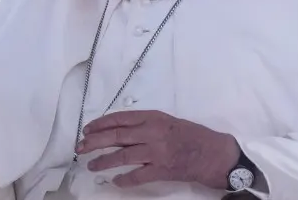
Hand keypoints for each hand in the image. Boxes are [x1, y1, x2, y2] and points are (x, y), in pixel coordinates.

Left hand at [77, 110, 239, 189]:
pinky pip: (138, 175)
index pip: (119, 118)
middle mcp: (153, 132)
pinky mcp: (164, 170)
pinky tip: (115, 181)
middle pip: (116, 136)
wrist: (216, 154)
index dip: (99, 124)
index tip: (86, 130)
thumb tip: (118, 130)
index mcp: (153, 117)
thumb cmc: (192, 135)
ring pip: (123, 155)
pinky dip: (125, 179)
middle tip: (80, 147)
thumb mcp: (166, 121)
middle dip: (94, 141)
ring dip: (104, 161)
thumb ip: (144, 123)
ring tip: (91, 165)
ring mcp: (158, 152)